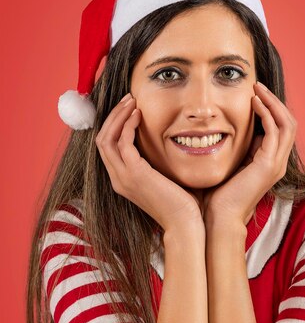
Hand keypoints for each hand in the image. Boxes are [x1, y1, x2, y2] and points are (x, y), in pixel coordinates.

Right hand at [95, 93, 203, 231]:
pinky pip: (122, 143)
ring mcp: (123, 177)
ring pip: (106, 138)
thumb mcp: (164, 178)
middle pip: (101, 139)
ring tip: (132, 101)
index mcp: (122, 180)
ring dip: (118, 116)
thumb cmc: (182, 203)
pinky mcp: (134, 174)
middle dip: (113, 116)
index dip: (114, 125)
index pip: (107, 147)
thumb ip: (157, 162)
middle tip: (128, 98)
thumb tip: (166, 140)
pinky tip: (139, 115)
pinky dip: (127, 126)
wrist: (185, 224)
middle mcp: (117, 179)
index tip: (128, 108)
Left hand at [202, 81, 297, 226]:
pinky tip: (253, 103)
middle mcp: (278, 163)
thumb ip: (234, 149)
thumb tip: (224, 131)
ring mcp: (276, 165)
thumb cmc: (217, 196)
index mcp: (270, 163)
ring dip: (273, 103)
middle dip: (274, 102)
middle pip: (289, 123)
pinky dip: (266, 114)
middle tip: (257, 86)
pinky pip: (274, 131)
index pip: (280, 129)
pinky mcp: (268, 166)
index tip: (254, 94)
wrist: (218, 219)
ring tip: (257, 89)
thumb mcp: (228, 165)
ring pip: (287, 124)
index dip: (270, 110)